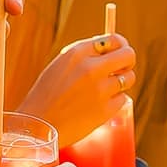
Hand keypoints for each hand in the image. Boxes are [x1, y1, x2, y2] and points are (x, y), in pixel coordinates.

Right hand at [13, 32, 135, 150]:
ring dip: (122, 82)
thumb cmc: (46, 95)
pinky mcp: (106, 109)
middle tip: (122, 68)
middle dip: (128, 61)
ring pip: (128, 78)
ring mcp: (100, 89)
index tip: (120, 51)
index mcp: (77, 53)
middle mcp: (91, 68)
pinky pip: (122, 98)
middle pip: (128, 55)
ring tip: (106, 89)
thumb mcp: (60, 65)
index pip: (114, 39)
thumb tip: (110, 49)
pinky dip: (115, 101)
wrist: (38, 126)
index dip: (121, 45)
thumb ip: (84, 55)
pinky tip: (99, 104)